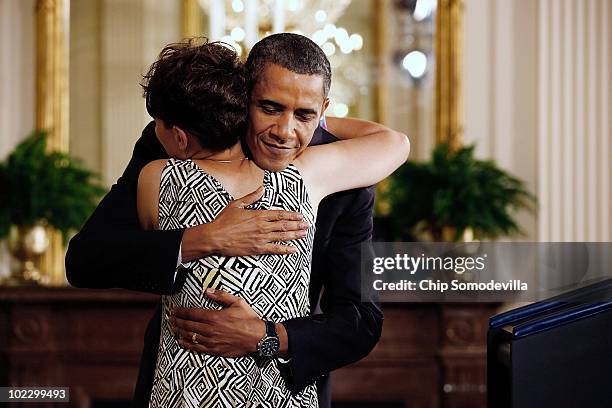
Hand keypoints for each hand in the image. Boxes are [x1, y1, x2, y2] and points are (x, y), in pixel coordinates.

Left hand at [169, 288, 265, 356]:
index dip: (181, 311)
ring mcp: (211, 341)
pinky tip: (181, 341)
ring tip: (173, 328)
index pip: (192, 313)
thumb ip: (221, 295)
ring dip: (179, 331)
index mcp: (214, 317)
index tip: (175, 310)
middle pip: (188, 325)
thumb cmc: (249, 319)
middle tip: (170, 318)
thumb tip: (207, 290)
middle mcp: (210, 330)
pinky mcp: (214, 350)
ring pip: (190, 336)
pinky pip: (196, 348)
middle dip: (177, 321)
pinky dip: (187, 344)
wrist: (258, 338)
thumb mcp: (237, 302)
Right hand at [181, 186, 308, 260]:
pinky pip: (275, 249)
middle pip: (284, 225)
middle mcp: (262, 226)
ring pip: (282, 236)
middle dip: (297, 225)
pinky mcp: (257, 249)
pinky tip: (293, 250)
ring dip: (295, 235)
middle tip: (306, 225)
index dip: (292, 215)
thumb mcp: (237, 204)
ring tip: (304, 234)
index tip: (300, 216)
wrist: (215, 237)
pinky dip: (285, 249)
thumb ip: (251, 197)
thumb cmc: (223, 220)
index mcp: (259, 215)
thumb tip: (262, 188)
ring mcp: (261, 238)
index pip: (280, 214)